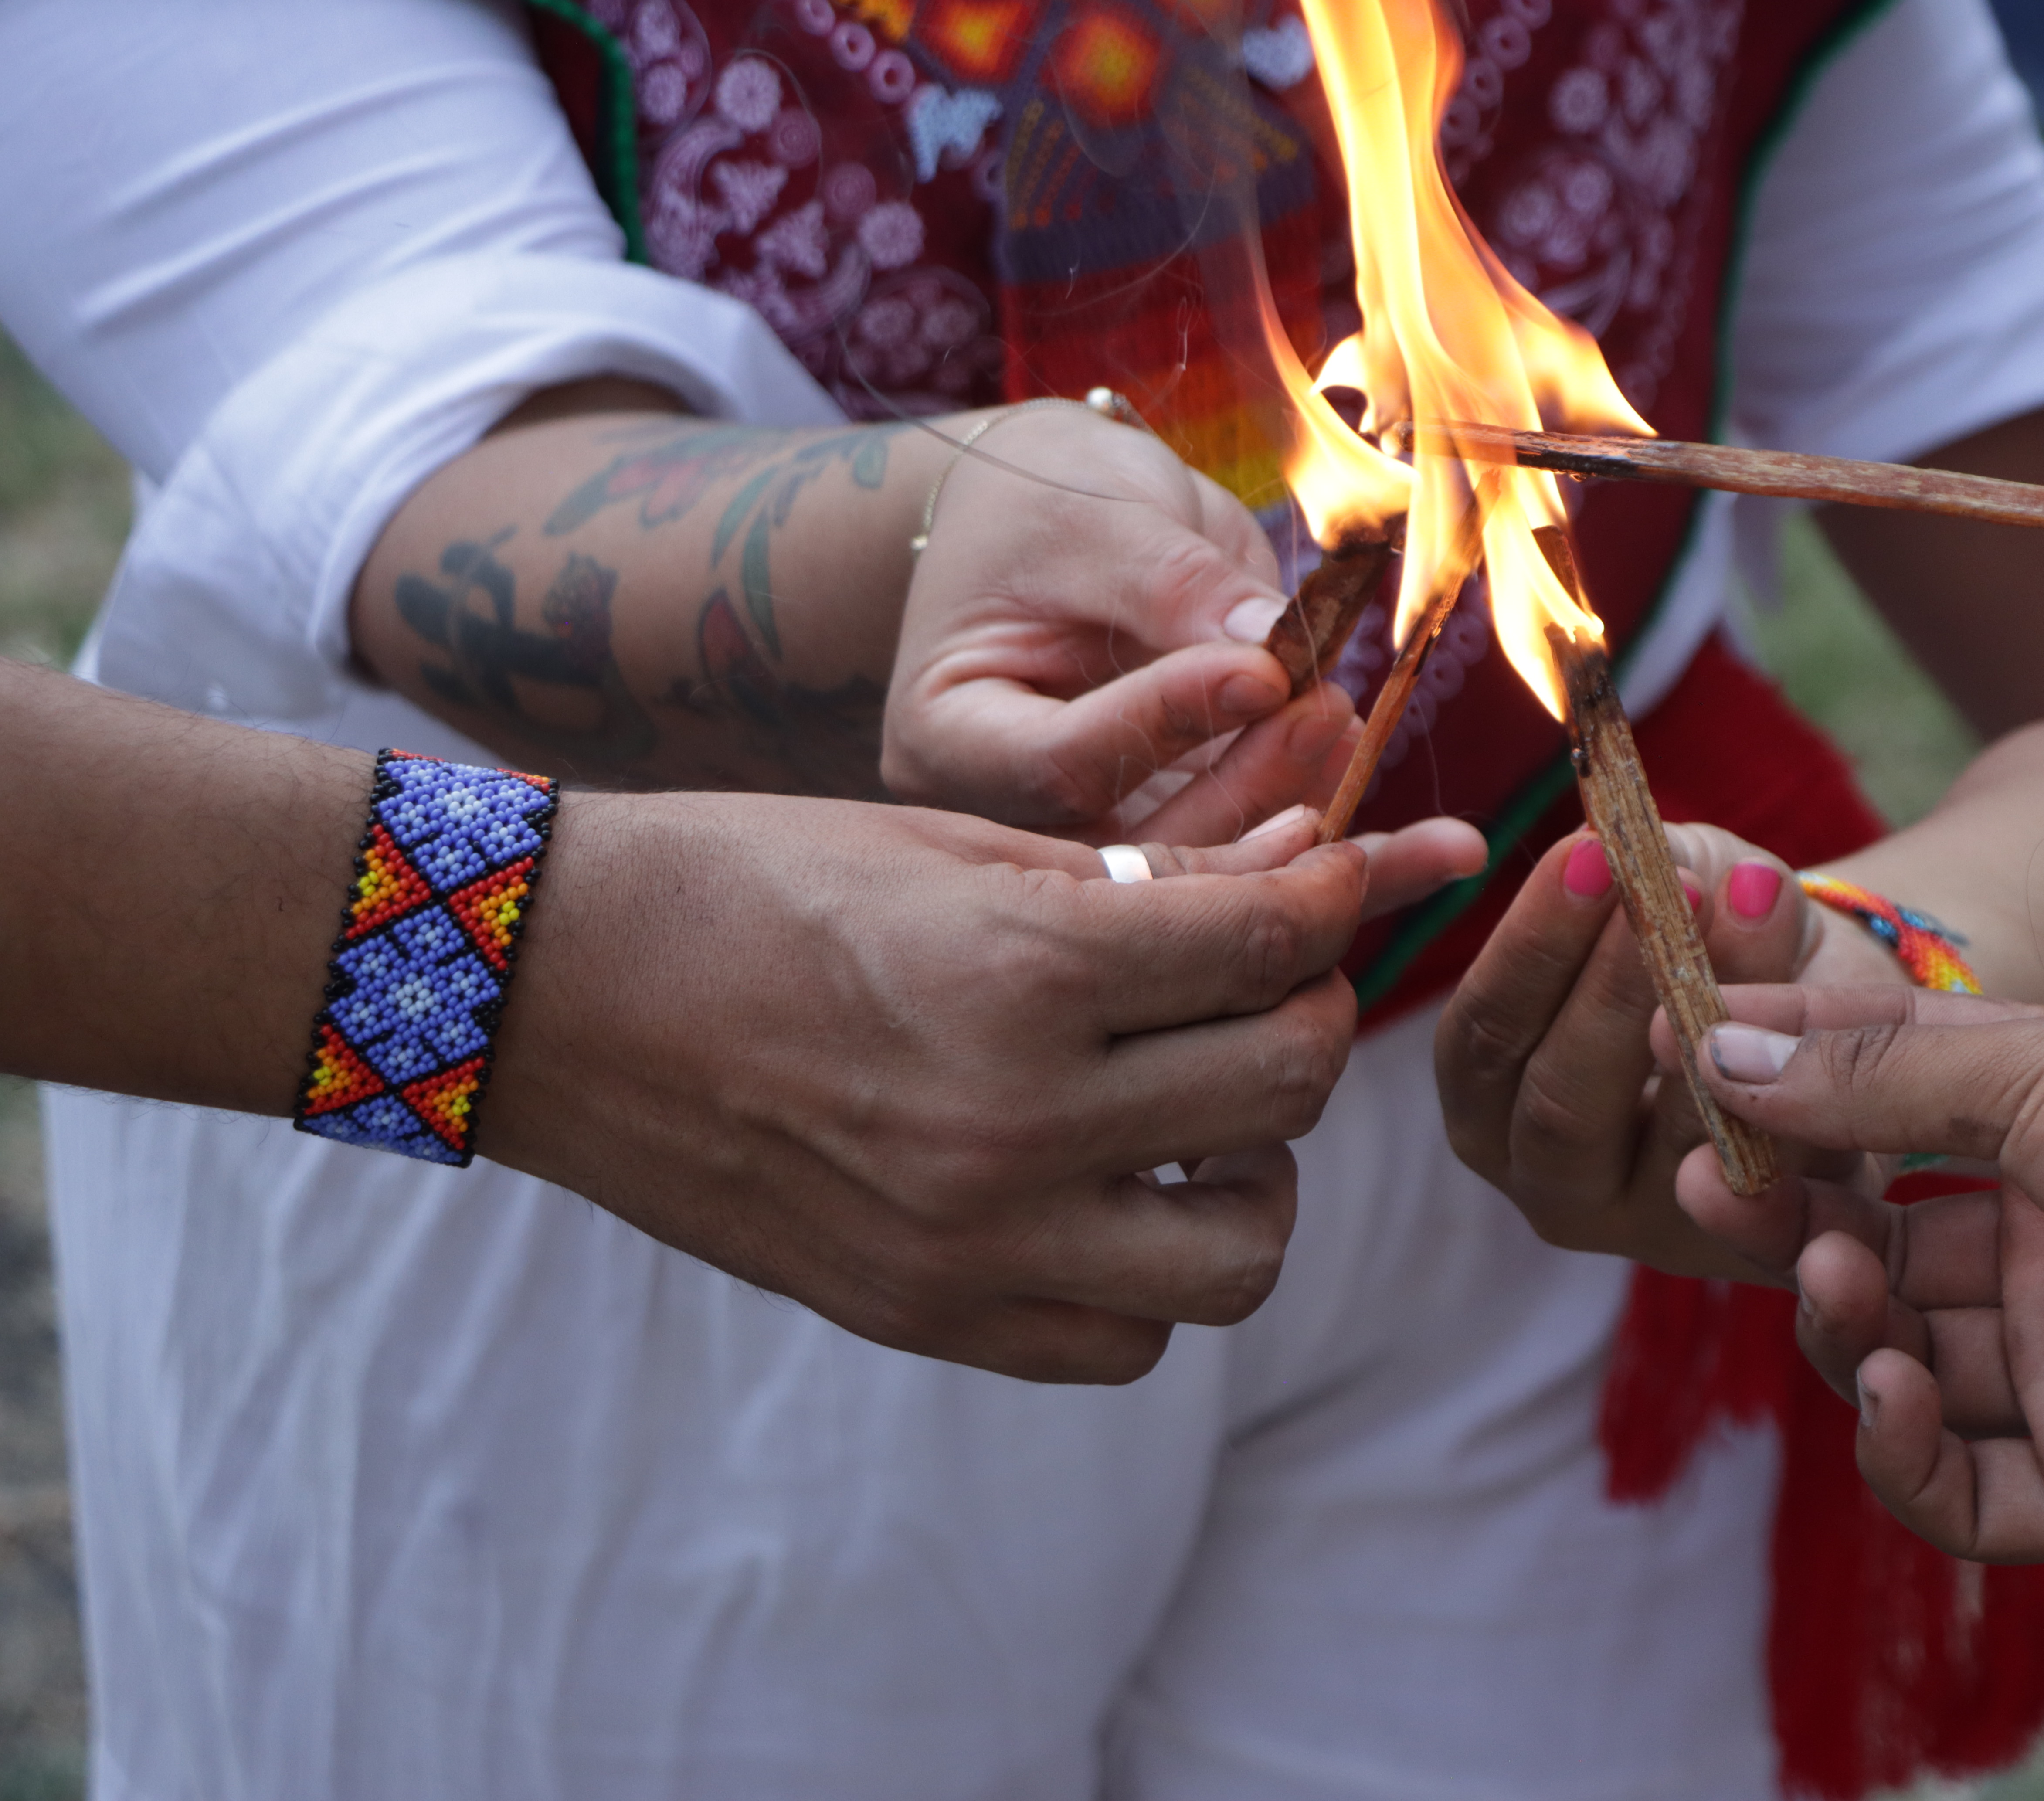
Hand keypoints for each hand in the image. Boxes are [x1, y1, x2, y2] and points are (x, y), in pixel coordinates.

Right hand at [481, 795, 1381, 1383]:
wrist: (563, 992)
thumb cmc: (757, 880)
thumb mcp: (959, 845)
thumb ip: (1144, 882)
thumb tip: (1309, 880)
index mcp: (1022, 970)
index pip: (1270, 945)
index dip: (1334, 902)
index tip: (1340, 885)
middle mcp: (1013, 1120)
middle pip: (1288, 1088)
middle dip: (1308, 1020)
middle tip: (1270, 990)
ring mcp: (973, 1239)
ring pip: (1242, 1252)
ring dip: (1257, 1174)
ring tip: (1205, 1118)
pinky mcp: (927, 1316)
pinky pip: (1126, 1338)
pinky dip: (1155, 1274)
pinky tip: (1118, 1195)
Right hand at [884, 403, 1356, 839]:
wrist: (1052, 521)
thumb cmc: (1046, 504)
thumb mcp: (1099, 522)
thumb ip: (1176, 588)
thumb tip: (1274, 651)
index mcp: (948, 740)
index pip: (1063, 762)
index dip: (1167, 719)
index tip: (1260, 671)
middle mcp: (1009, 825)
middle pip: (1140, 847)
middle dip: (1254, 790)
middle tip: (1332, 711)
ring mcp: (1092, 846)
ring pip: (1214, 882)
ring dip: (1320, 836)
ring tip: (1394, 776)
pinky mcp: (1175, 837)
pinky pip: (1263, 861)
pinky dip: (1352, 855)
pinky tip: (1444, 853)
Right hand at [1436, 826, 1894, 1279]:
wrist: (1823, 1016)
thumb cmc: (1711, 946)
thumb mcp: (1670, 884)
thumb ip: (1654, 867)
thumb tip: (1663, 856)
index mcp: (1493, 1098)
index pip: (1482, 1035)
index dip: (1531, 946)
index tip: (1590, 853)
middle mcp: (1551, 1178)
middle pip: (1560, 1103)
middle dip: (1616, 987)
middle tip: (1677, 888)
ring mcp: (1651, 1226)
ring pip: (1670, 1140)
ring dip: (1716, 1022)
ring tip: (1757, 903)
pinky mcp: (1752, 1250)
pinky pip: (1773, 1176)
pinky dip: (1799, 1084)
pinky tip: (1827, 1006)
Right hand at [1666, 987, 2043, 1558]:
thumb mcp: (2036, 1066)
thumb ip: (1874, 1077)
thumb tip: (1714, 1047)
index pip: (1878, 1165)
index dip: (1790, 1147)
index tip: (1702, 1106)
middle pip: (1877, 1277)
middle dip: (1794, 1241)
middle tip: (1726, 1194)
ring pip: (1902, 1384)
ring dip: (1842, 1334)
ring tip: (1835, 1280)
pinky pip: (1963, 1497)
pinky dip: (1897, 1456)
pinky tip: (1884, 1388)